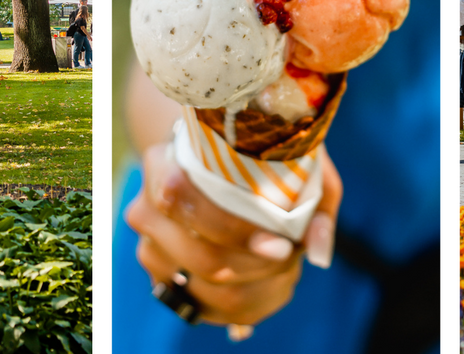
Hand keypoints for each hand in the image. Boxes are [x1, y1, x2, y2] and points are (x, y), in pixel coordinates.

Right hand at [125, 142, 341, 325]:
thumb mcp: (285, 156)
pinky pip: (208, 307)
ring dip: (259, 287)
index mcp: (163, 163)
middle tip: (290, 255)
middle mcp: (147, 208)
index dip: (231, 228)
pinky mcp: (162, 278)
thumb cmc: (251, 156)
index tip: (281, 243)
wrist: (207, 164)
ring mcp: (151, 248)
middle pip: (203, 258)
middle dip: (260, 267)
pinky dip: (249, 303)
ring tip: (286, 266)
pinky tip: (270, 282)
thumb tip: (317, 244)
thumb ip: (313, 193)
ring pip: (208, 290)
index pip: (181, 197)